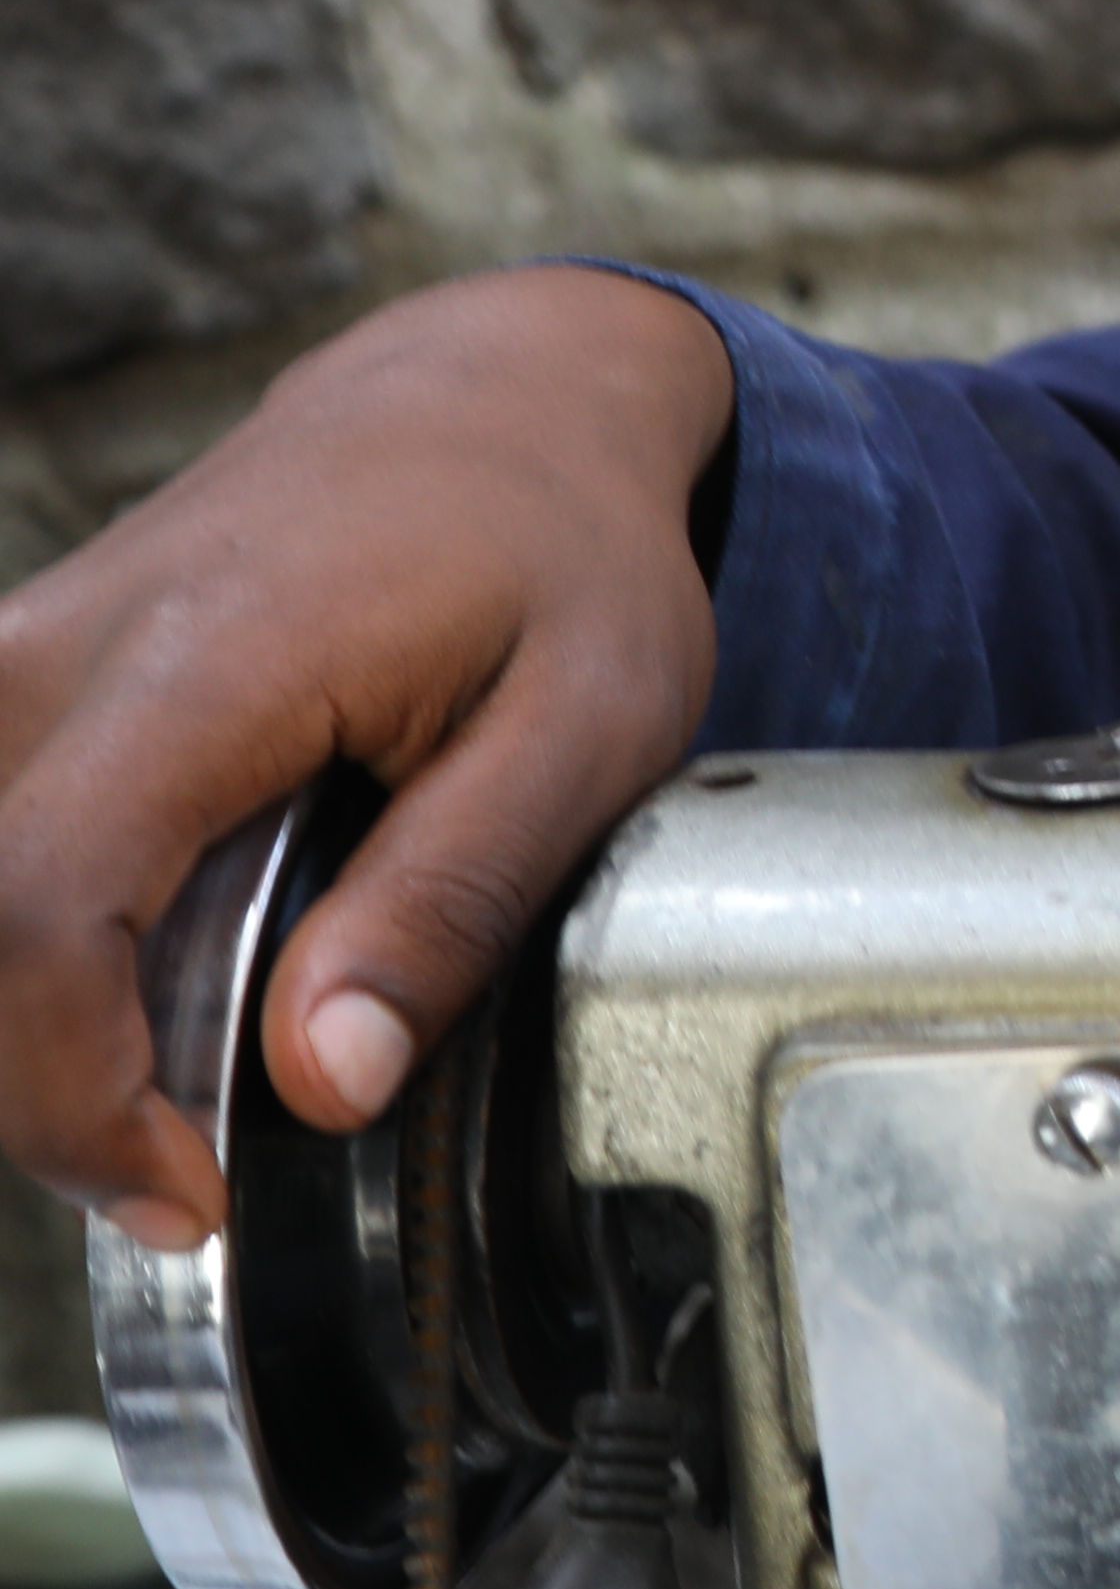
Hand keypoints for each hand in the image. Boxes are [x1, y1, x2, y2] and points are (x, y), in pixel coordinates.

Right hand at [0, 266, 736, 1240]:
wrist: (494, 398)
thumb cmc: (558, 547)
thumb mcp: (593, 723)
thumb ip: (452, 902)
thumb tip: (326, 1081)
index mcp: (201, 661)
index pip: (31, 906)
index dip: (70, 1089)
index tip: (185, 1190)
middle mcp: (56, 654)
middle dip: (46, 1095)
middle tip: (193, 1168)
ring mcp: (12, 668)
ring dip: (41, 1035)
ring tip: (181, 1084)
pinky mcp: (13, 693)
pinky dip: (45, 967)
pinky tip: (152, 998)